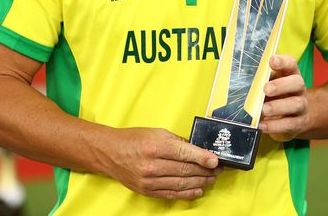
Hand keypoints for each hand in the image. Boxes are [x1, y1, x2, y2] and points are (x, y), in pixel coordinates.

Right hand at [98, 127, 221, 199]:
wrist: (110, 153)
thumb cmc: (133, 139)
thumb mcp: (156, 132)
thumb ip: (176, 140)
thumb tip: (195, 149)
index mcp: (155, 146)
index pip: (184, 153)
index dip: (202, 157)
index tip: (216, 160)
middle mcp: (152, 165)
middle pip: (185, 170)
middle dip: (205, 170)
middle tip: (217, 169)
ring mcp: (149, 181)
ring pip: (181, 183)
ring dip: (199, 182)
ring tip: (211, 179)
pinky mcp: (147, 191)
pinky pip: (171, 194)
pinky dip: (187, 193)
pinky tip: (197, 189)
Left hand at [259, 54, 308, 141]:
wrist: (293, 116)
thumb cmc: (276, 94)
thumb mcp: (270, 83)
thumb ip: (261, 79)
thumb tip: (242, 79)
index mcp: (290, 74)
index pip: (291, 63)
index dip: (283, 61)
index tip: (272, 61)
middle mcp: (298, 89)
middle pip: (297, 83)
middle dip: (281, 85)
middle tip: (266, 89)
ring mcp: (301, 106)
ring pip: (296, 104)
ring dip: (278, 107)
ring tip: (264, 109)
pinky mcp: (298, 123)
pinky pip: (289, 124)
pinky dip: (275, 125)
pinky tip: (262, 125)